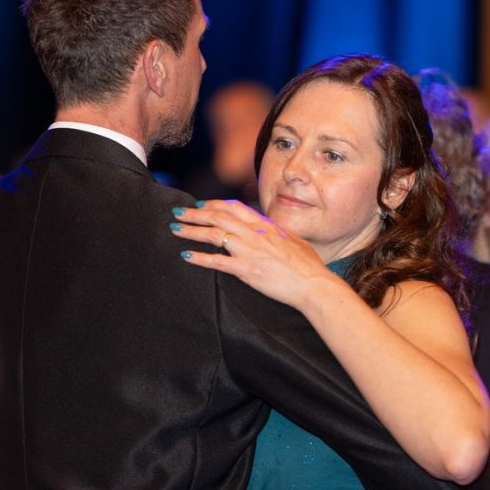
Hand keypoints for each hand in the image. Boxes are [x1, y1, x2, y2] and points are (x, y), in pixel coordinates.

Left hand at [170, 199, 338, 311]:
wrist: (314, 284)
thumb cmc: (308, 265)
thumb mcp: (293, 240)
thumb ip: (277, 233)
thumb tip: (270, 229)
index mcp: (266, 225)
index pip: (234, 207)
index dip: (214, 204)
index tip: (201, 204)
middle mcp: (255, 234)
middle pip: (218, 217)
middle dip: (195, 214)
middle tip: (178, 213)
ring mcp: (249, 251)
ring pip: (213, 235)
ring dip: (191, 231)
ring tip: (175, 229)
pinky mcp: (246, 270)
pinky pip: (217, 262)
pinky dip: (199, 258)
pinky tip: (186, 255)